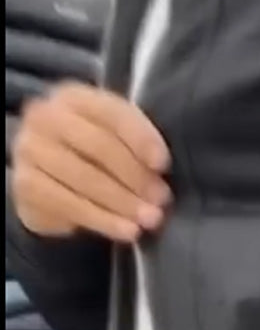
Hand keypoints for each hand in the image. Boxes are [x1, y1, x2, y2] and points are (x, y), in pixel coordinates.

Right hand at [11, 82, 171, 242]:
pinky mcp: (25, 186)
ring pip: (84, 178)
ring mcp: (31, 151)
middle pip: (99, 147)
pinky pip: (69, 205)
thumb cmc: (98, 156)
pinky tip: (127, 231)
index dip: (141, 139)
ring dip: (123, 202)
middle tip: (162, 200)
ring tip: (151, 220)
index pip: (112, 114)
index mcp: (76, 98)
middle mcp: (46, 117)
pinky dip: (104, 221)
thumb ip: (138, 144)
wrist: (55, 182)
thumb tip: (159, 170)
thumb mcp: (120, 140)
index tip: (164, 164)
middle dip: (136, 176)